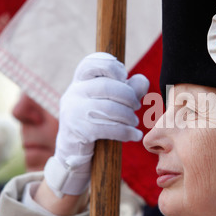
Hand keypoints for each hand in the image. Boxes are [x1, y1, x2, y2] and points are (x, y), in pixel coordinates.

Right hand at [44, 52, 148, 196]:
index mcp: (80, 81)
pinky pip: (107, 128)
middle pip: (106, 86)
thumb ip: (129, 89)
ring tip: (134, 123)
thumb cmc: (97, 121)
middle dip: (128, 96)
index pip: (91, 63)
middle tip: (137, 106)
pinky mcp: (78, 130)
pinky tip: (135, 135)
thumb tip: (142, 81)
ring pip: (108, 108)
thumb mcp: (113, 102)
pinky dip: (126, 132)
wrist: (74, 152)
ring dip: (128, 116)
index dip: (111, 66)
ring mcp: (73, 111)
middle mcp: (73, 92)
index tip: (124, 76)